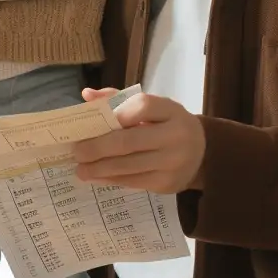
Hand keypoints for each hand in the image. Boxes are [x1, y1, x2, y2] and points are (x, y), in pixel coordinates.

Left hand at [73, 87, 205, 193]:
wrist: (201, 154)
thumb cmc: (167, 126)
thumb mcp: (153, 109)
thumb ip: (120, 100)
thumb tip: (87, 94)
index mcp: (171, 111)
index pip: (141, 106)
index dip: (114, 114)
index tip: (92, 123)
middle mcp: (175, 135)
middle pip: (128, 141)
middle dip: (97, 148)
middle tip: (76, 152)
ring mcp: (172, 161)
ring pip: (127, 166)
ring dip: (98, 168)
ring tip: (80, 169)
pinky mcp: (166, 183)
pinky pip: (132, 182)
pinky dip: (110, 179)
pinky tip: (96, 177)